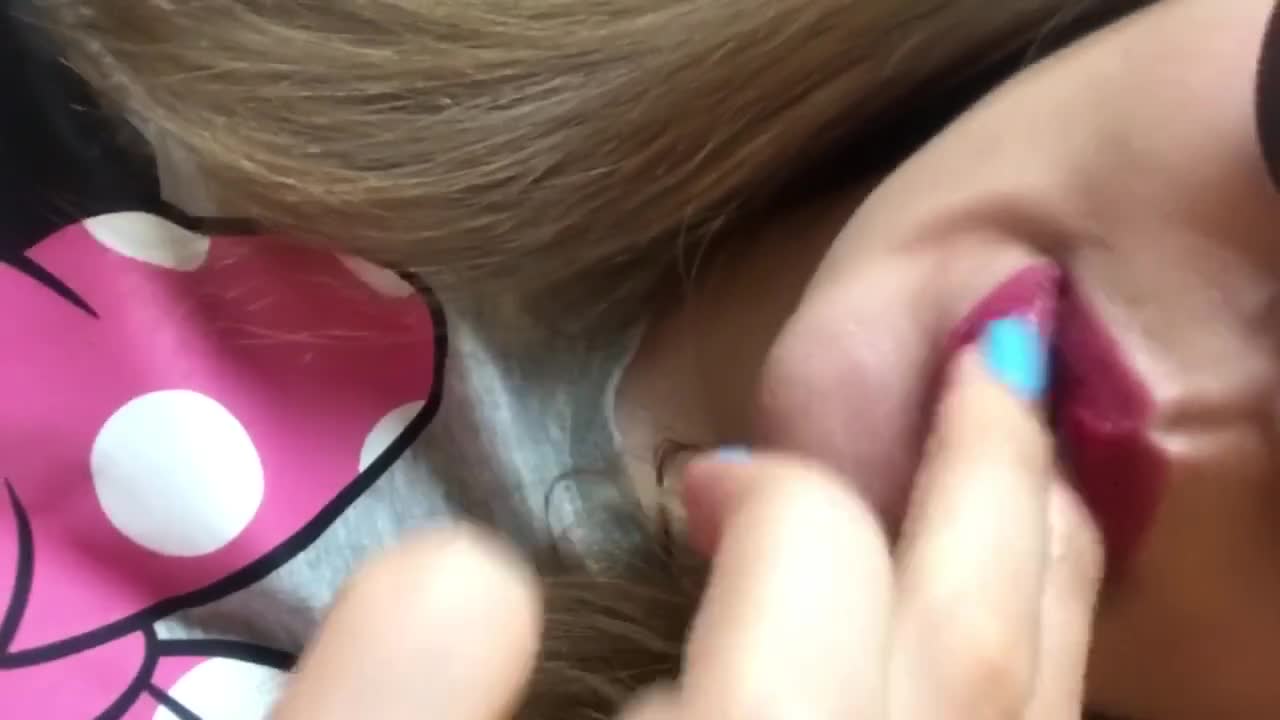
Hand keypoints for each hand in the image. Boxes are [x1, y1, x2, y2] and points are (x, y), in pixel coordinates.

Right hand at [271, 344, 1103, 718]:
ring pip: (1030, 712)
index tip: (704, 483)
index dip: (778, 500)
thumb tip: (455, 577)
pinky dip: (1033, 661)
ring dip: (1042, 562)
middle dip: (982, 481)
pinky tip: (983, 618)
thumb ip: (386, 708)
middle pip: (971, 651)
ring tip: (1028, 454)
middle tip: (983, 355)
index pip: (804, 595)